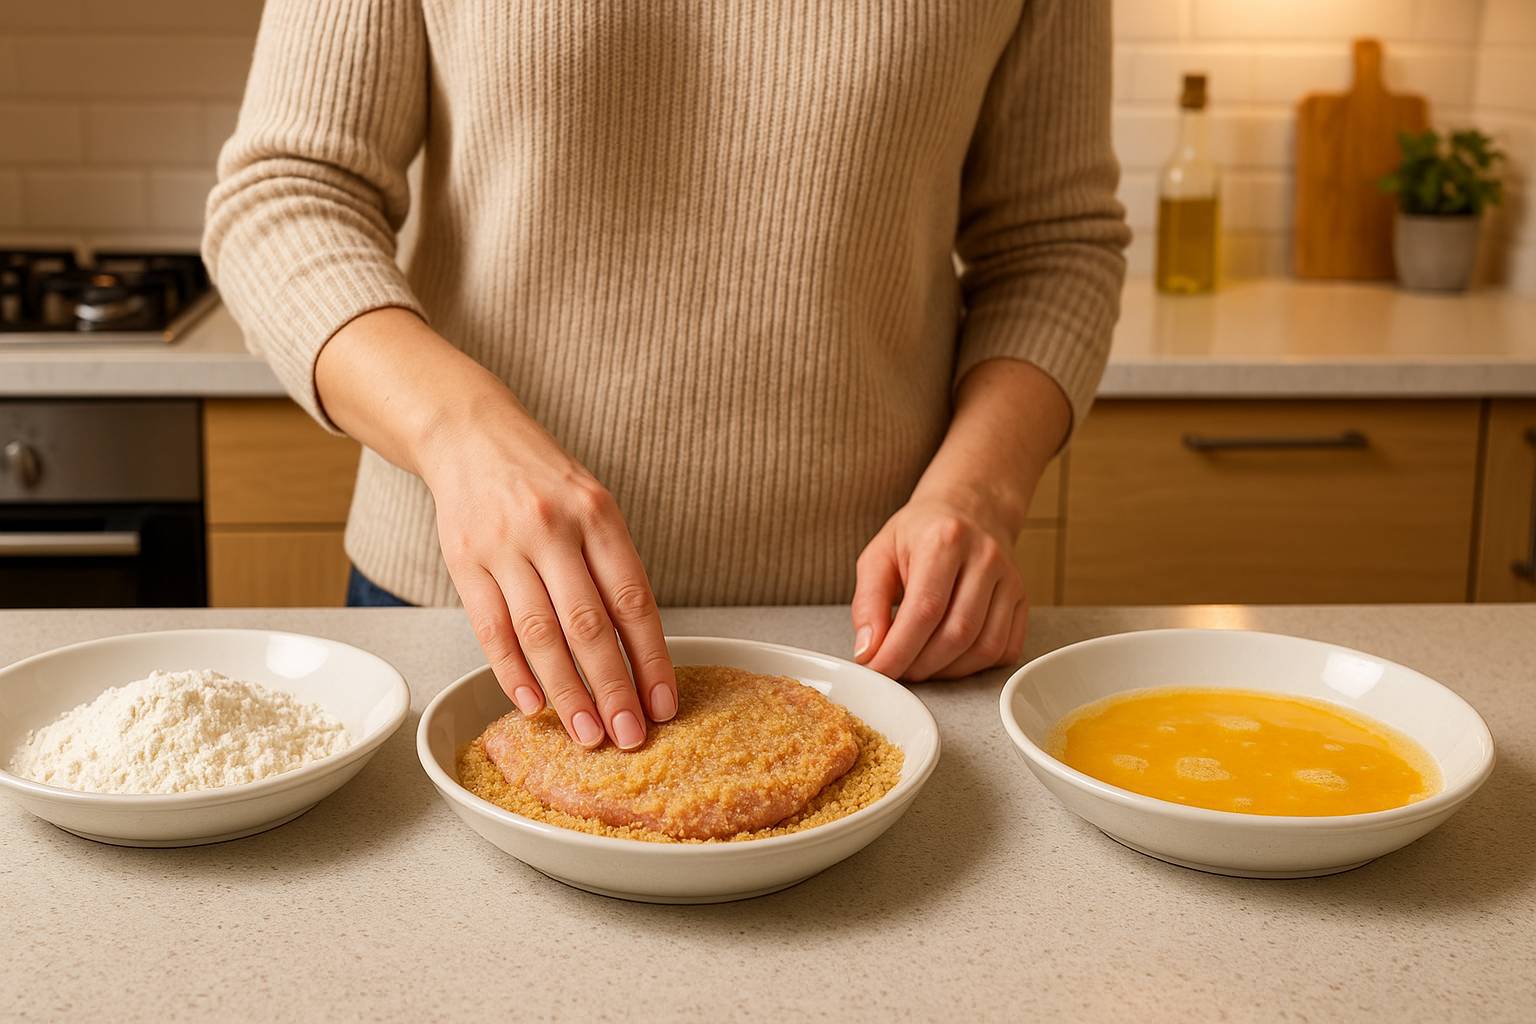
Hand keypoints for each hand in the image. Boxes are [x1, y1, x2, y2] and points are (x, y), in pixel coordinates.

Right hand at [416, 397, 677, 748]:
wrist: (470, 435)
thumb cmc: (545, 481)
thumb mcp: (593, 505)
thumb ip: (612, 568)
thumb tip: (638, 652)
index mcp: (598, 515)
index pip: (633, 600)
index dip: (651, 659)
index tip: (664, 703)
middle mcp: (554, 529)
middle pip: (589, 626)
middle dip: (613, 689)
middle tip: (629, 736)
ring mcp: (505, 546)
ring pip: (539, 635)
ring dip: (566, 692)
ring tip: (587, 733)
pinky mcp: (464, 561)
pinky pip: (490, 629)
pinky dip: (512, 672)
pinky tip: (532, 703)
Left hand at [850, 494, 1027, 681]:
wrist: (970, 509)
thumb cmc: (919, 534)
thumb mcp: (879, 555)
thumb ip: (868, 603)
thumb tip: (868, 652)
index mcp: (945, 539)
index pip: (924, 610)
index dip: (899, 650)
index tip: (877, 670)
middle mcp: (985, 557)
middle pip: (957, 633)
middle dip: (921, 665)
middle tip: (896, 671)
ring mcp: (1010, 579)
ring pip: (984, 647)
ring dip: (947, 671)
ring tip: (919, 665)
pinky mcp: (1023, 599)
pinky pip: (1005, 649)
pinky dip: (974, 667)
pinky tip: (949, 659)